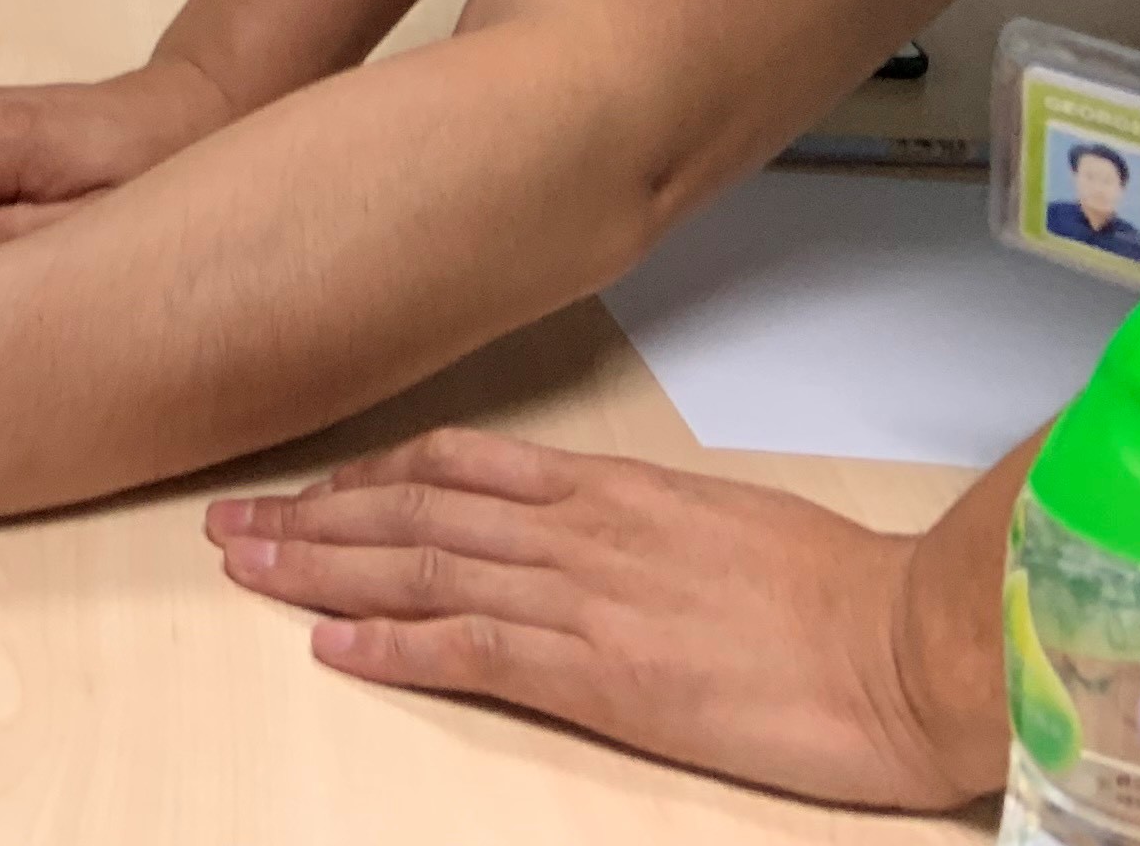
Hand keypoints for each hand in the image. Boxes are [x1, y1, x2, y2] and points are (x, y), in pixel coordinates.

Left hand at [209, 430, 997, 809]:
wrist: (907, 643)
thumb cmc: (837, 593)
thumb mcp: (721, 523)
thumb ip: (641, 523)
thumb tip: (596, 531)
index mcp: (610, 492)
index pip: (456, 465)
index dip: (369, 475)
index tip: (313, 486)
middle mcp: (578, 532)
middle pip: (412, 512)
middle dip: (314, 517)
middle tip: (232, 521)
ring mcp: (582, 600)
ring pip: (419, 569)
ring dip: (323, 569)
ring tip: (247, 567)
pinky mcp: (599, 674)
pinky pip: (471, 649)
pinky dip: (392, 645)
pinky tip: (333, 645)